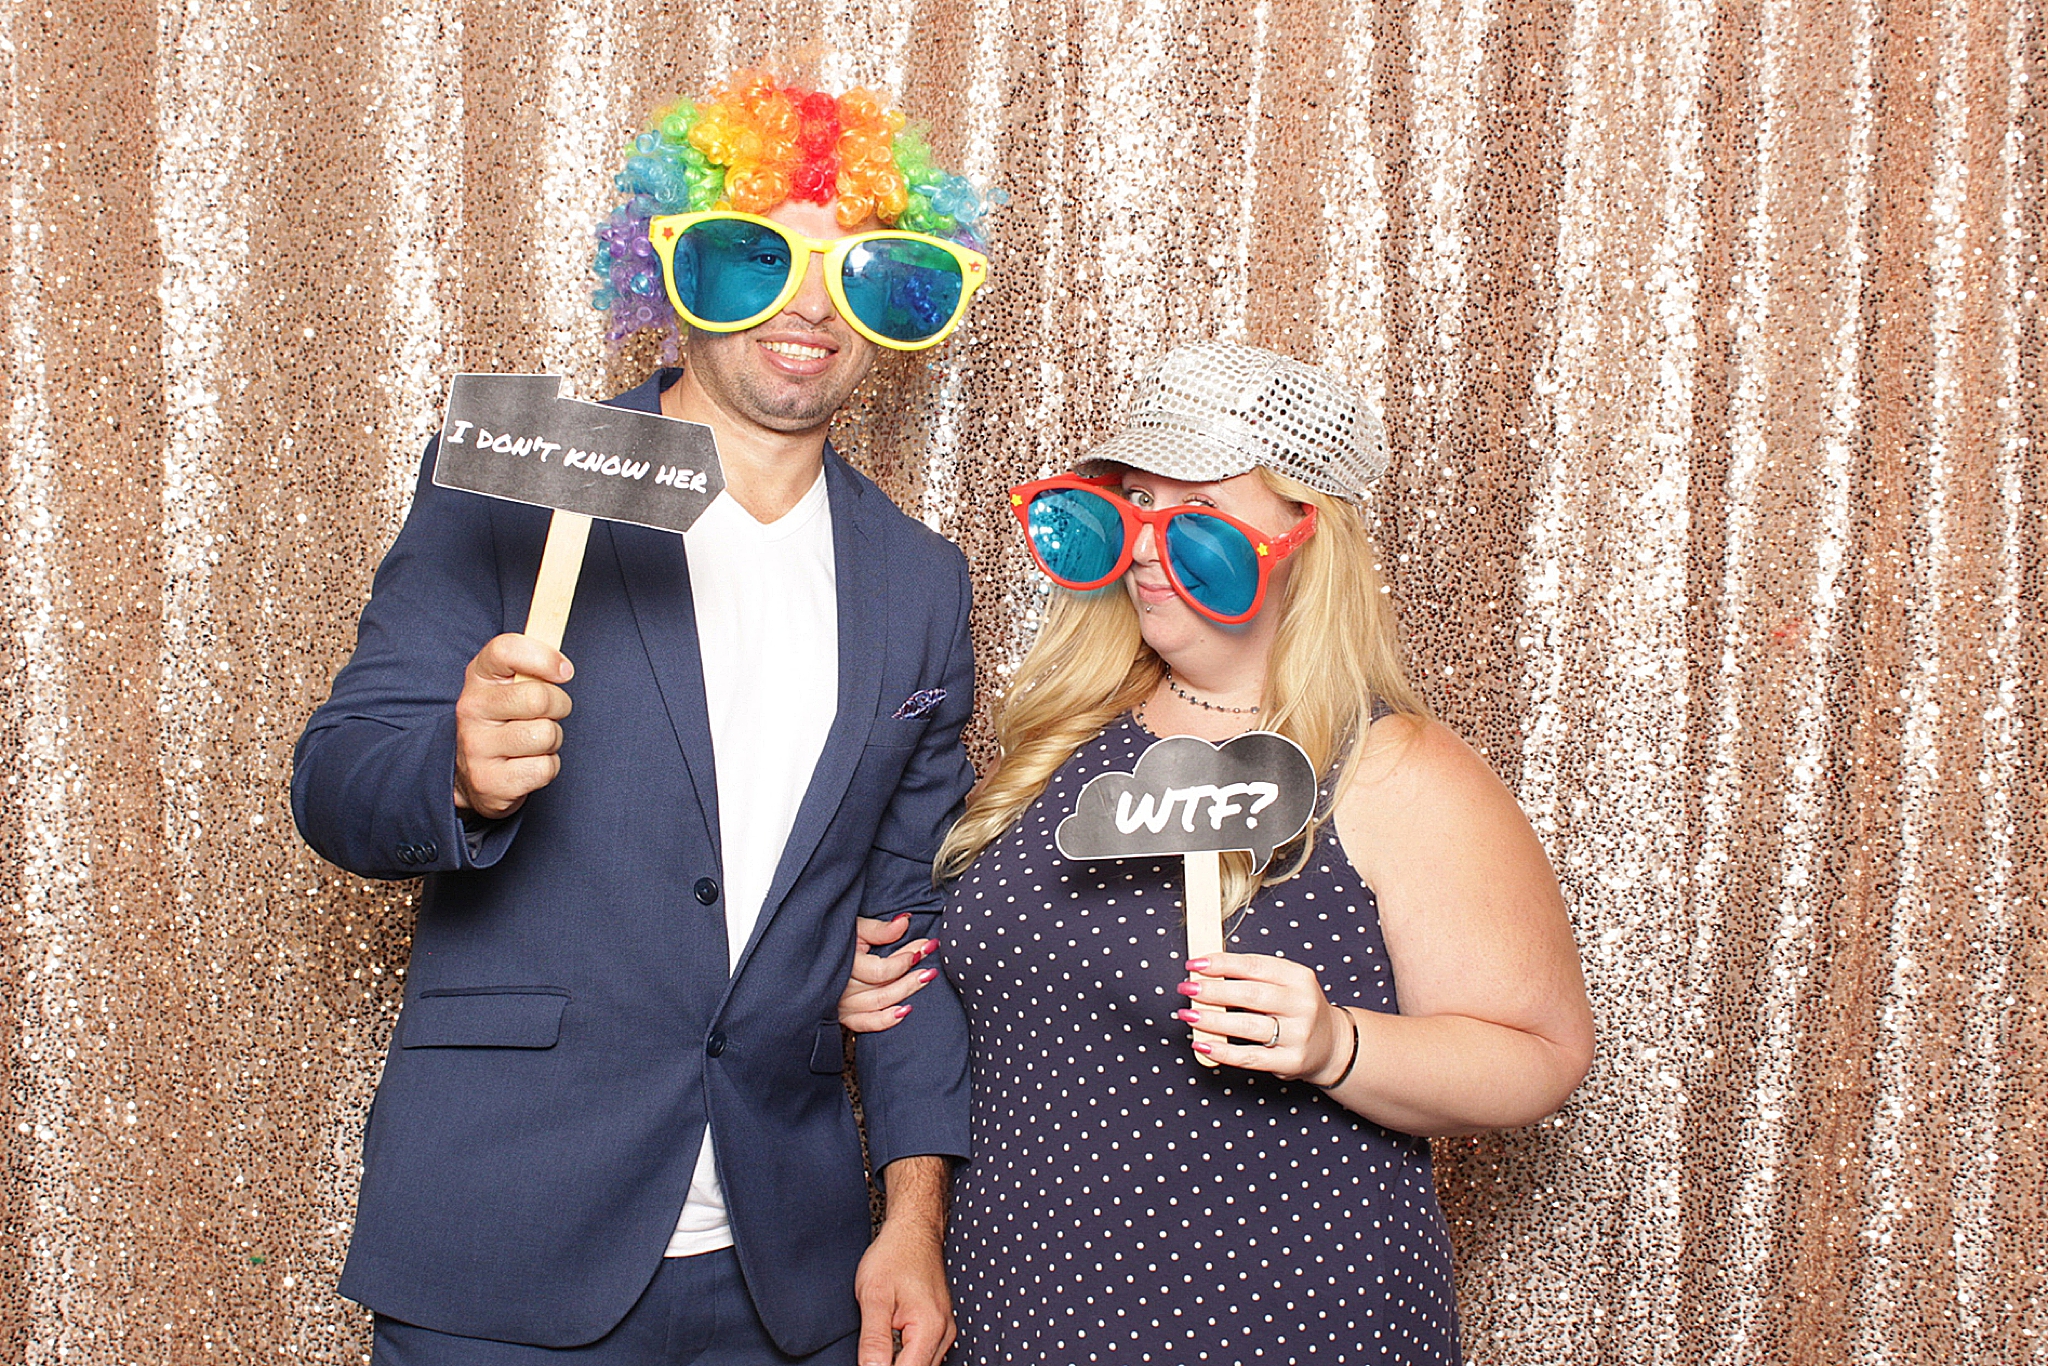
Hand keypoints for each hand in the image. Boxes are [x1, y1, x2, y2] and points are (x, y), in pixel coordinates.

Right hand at [452, 633, 573, 819]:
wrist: (469, 775)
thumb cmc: (503, 721)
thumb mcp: (509, 685)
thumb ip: (533, 663)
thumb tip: (564, 656)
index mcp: (478, 677)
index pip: (505, 649)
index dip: (543, 657)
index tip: (564, 671)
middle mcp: (471, 708)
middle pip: (539, 698)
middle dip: (559, 706)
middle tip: (549, 713)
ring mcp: (476, 747)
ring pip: (546, 735)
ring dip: (552, 741)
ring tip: (533, 742)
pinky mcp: (489, 781)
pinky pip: (544, 768)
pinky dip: (547, 768)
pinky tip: (527, 765)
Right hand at [839, 915, 939, 1032]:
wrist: (816, 955)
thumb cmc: (837, 939)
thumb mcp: (856, 928)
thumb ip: (880, 929)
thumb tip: (904, 922)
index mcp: (844, 963)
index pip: (880, 971)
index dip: (903, 962)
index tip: (921, 948)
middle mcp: (841, 987)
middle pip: (883, 989)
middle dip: (911, 977)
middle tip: (930, 966)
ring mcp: (842, 1003)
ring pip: (879, 1005)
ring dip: (905, 993)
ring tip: (925, 979)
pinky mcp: (844, 1015)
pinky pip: (865, 1024)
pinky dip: (884, 1020)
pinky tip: (904, 1012)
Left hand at [854, 1159, 954, 1365]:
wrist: (913, 1230)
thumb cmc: (894, 1255)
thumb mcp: (873, 1296)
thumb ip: (874, 1339)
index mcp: (929, 1328)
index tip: (869, 1361)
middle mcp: (944, 1333)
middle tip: (870, 1350)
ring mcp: (945, 1330)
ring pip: (921, 1365)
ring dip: (899, 1362)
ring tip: (879, 1341)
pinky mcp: (940, 1327)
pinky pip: (925, 1354)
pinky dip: (906, 1356)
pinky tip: (890, 1347)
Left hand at [1176, 952, 1350, 1083]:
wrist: (1331, 1045)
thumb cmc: (1296, 1009)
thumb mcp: (1285, 984)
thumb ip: (1252, 977)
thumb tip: (1206, 973)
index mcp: (1299, 977)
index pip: (1254, 966)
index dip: (1221, 964)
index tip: (1194, 964)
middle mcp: (1302, 1004)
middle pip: (1250, 994)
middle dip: (1213, 991)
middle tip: (1187, 989)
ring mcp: (1299, 1035)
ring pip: (1247, 1026)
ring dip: (1212, 1020)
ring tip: (1188, 1014)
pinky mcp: (1291, 1061)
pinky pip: (1250, 1057)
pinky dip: (1223, 1051)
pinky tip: (1203, 1043)